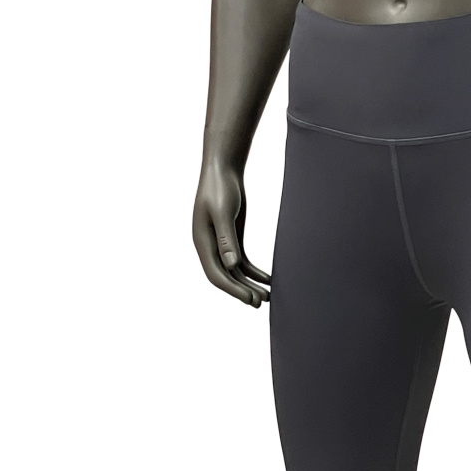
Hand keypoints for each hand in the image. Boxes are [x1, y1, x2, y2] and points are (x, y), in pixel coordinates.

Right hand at [192, 156, 270, 306]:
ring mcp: (220, 243)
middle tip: (261, 302)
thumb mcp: (223, 211)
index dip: (233, 289)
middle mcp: (209, 246)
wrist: (223, 168)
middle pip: (225, 276)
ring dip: (249, 284)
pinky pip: (242, 261)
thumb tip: (231, 266)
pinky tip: (268, 278)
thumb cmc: (220, 187)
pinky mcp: (232, 237)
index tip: (250, 298)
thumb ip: (226, 239)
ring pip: (234, 271)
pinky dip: (254, 272)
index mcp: (202, 242)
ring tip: (267, 296)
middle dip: (242, 291)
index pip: (216, 274)